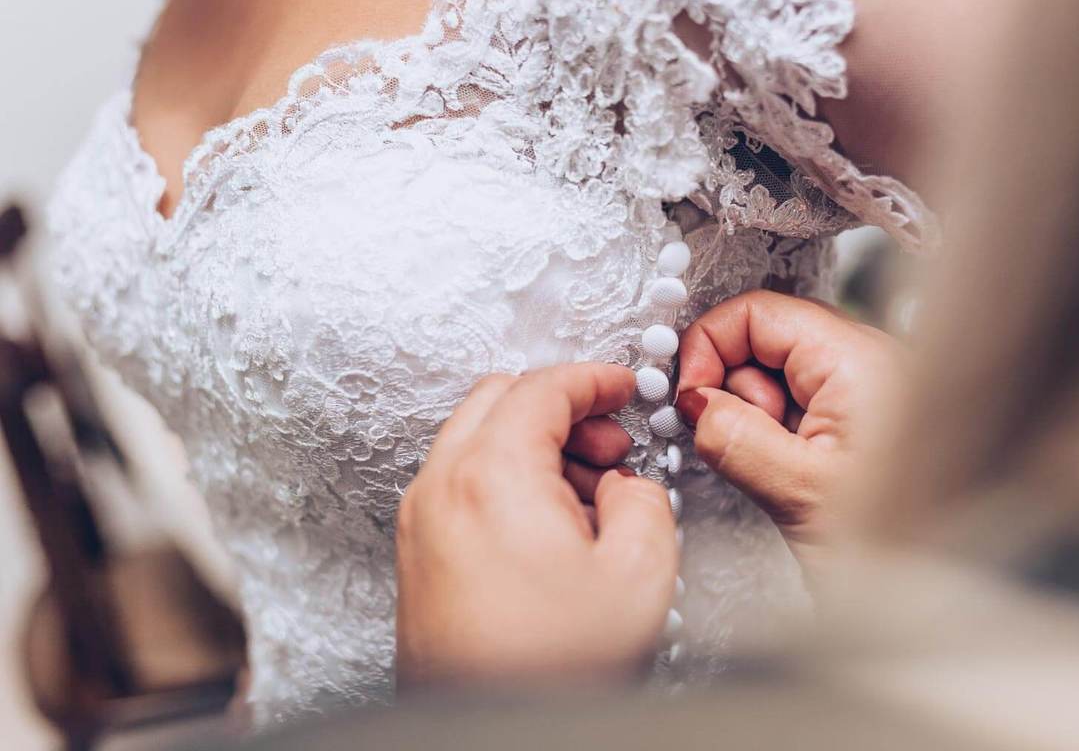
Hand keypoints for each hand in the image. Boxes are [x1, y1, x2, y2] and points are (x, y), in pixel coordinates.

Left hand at [395, 363, 677, 684]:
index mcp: (492, 475)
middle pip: (500, 400)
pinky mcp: (419, 552)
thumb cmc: (547, 670)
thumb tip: (625, 486)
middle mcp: (442, 487)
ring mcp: (422, 520)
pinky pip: (461, 481)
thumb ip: (642, 499)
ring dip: (533, 442)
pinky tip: (550, 523)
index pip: (542, 388)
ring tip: (588, 489)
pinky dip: (506, 476)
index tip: (620, 386)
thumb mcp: (637, 573)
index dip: (593, 379)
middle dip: (562, 407)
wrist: (489, 733)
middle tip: (610, 440)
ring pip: (476, 438)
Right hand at [676, 291, 901, 556]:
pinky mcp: (859, 424)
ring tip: (784, 474)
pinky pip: (797, 411)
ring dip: (758, 422)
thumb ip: (736, 439)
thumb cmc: (911, 554)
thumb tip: (695, 404)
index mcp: (858, 360)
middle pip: (763, 342)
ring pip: (776, 380)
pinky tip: (792, 478)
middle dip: (735, 393)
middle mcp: (865, 363)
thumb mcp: (801, 495)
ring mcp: (864, 393)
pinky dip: (778, 439)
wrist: (952, 600)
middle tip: (747, 448)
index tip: (690, 398)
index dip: (709, 347)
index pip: (757, 312)